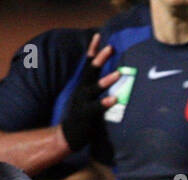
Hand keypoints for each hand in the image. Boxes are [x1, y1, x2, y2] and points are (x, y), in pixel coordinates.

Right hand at [61, 34, 118, 151]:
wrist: (68, 135)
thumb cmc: (82, 115)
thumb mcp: (87, 97)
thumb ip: (95, 86)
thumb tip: (108, 75)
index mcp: (84, 85)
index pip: (88, 64)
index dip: (92, 50)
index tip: (98, 35)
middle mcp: (83, 90)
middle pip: (91, 71)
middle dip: (100, 58)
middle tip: (111, 47)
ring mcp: (84, 102)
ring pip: (95, 88)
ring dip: (106, 80)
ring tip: (118, 73)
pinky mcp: (87, 115)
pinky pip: (97, 108)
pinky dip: (105, 103)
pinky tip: (114, 99)